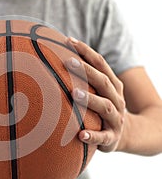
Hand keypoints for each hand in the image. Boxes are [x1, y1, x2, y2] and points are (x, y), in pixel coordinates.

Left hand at [66, 37, 125, 151]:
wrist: (124, 135)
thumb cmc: (102, 108)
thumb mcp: (98, 92)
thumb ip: (84, 78)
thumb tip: (56, 58)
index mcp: (113, 85)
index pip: (101, 64)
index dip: (86, 52)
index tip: (69, 41)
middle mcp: (117, 99)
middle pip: (103, 82)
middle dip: (87, 71)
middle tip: (68, 62)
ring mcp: (116, 119)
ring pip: (105, 107)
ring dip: (90, 100)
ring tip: (74, 94)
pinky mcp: (112, 137)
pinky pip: (103, 137)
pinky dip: (93, 136)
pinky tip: (80, 135)